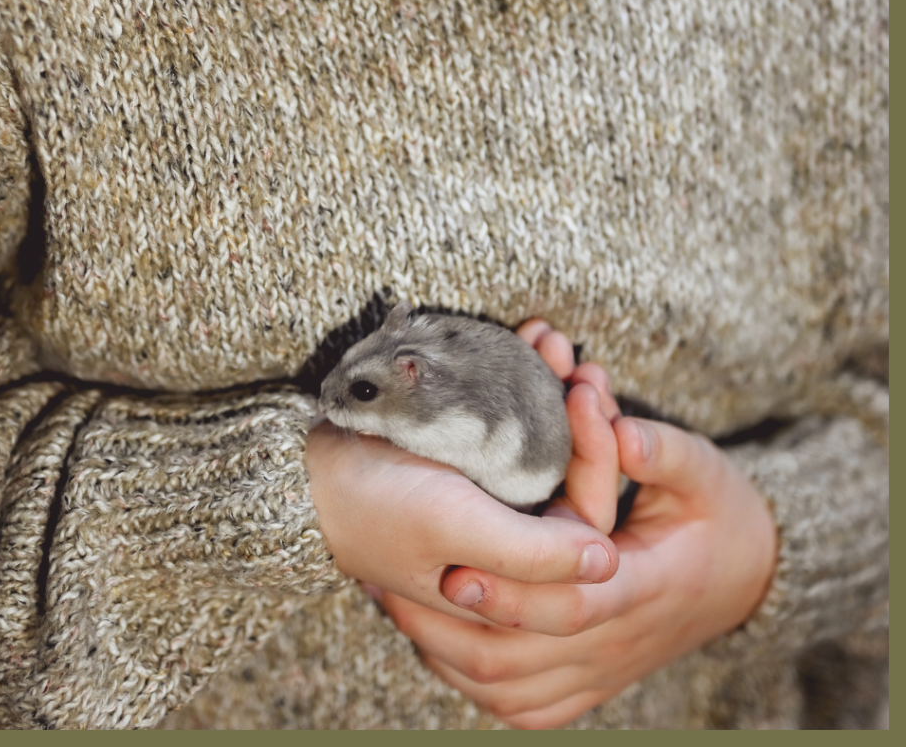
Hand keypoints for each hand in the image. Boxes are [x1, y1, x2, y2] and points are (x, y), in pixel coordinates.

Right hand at [303, 321, 620, 625]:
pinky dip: (524, 385)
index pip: (586, 528)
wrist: (303, 470)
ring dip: (555, 391)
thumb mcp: (454, 528)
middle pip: (574, 480)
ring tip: (549, 339)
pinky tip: (525, 343)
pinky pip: (516, 425)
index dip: (600, 463)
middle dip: (584, 415)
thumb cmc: (375, 506)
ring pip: (550, 446)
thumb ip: (531, 555)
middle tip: (581, 361)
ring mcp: (492, 501)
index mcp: (511, 575)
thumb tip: (611, 562)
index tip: (587, 398)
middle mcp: (509, 541)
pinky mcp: (473, 466)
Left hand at [377, 410, 778, 727]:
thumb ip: (662, 449)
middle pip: (521, 657)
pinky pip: (520, 706)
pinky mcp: (586, 685)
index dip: (510, 590)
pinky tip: (429, 642)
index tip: (452, 566)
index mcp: (645, 586)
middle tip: (386, 582)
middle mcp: (618, 642)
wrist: (747, 578)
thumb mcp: (704, 470)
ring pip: (508, 690)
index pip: (569, 604)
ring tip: (389, 602)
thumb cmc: (718, 514)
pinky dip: (468, 682)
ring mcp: (600, 673)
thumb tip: (617, 427)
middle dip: (448, 625)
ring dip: (443, 653)